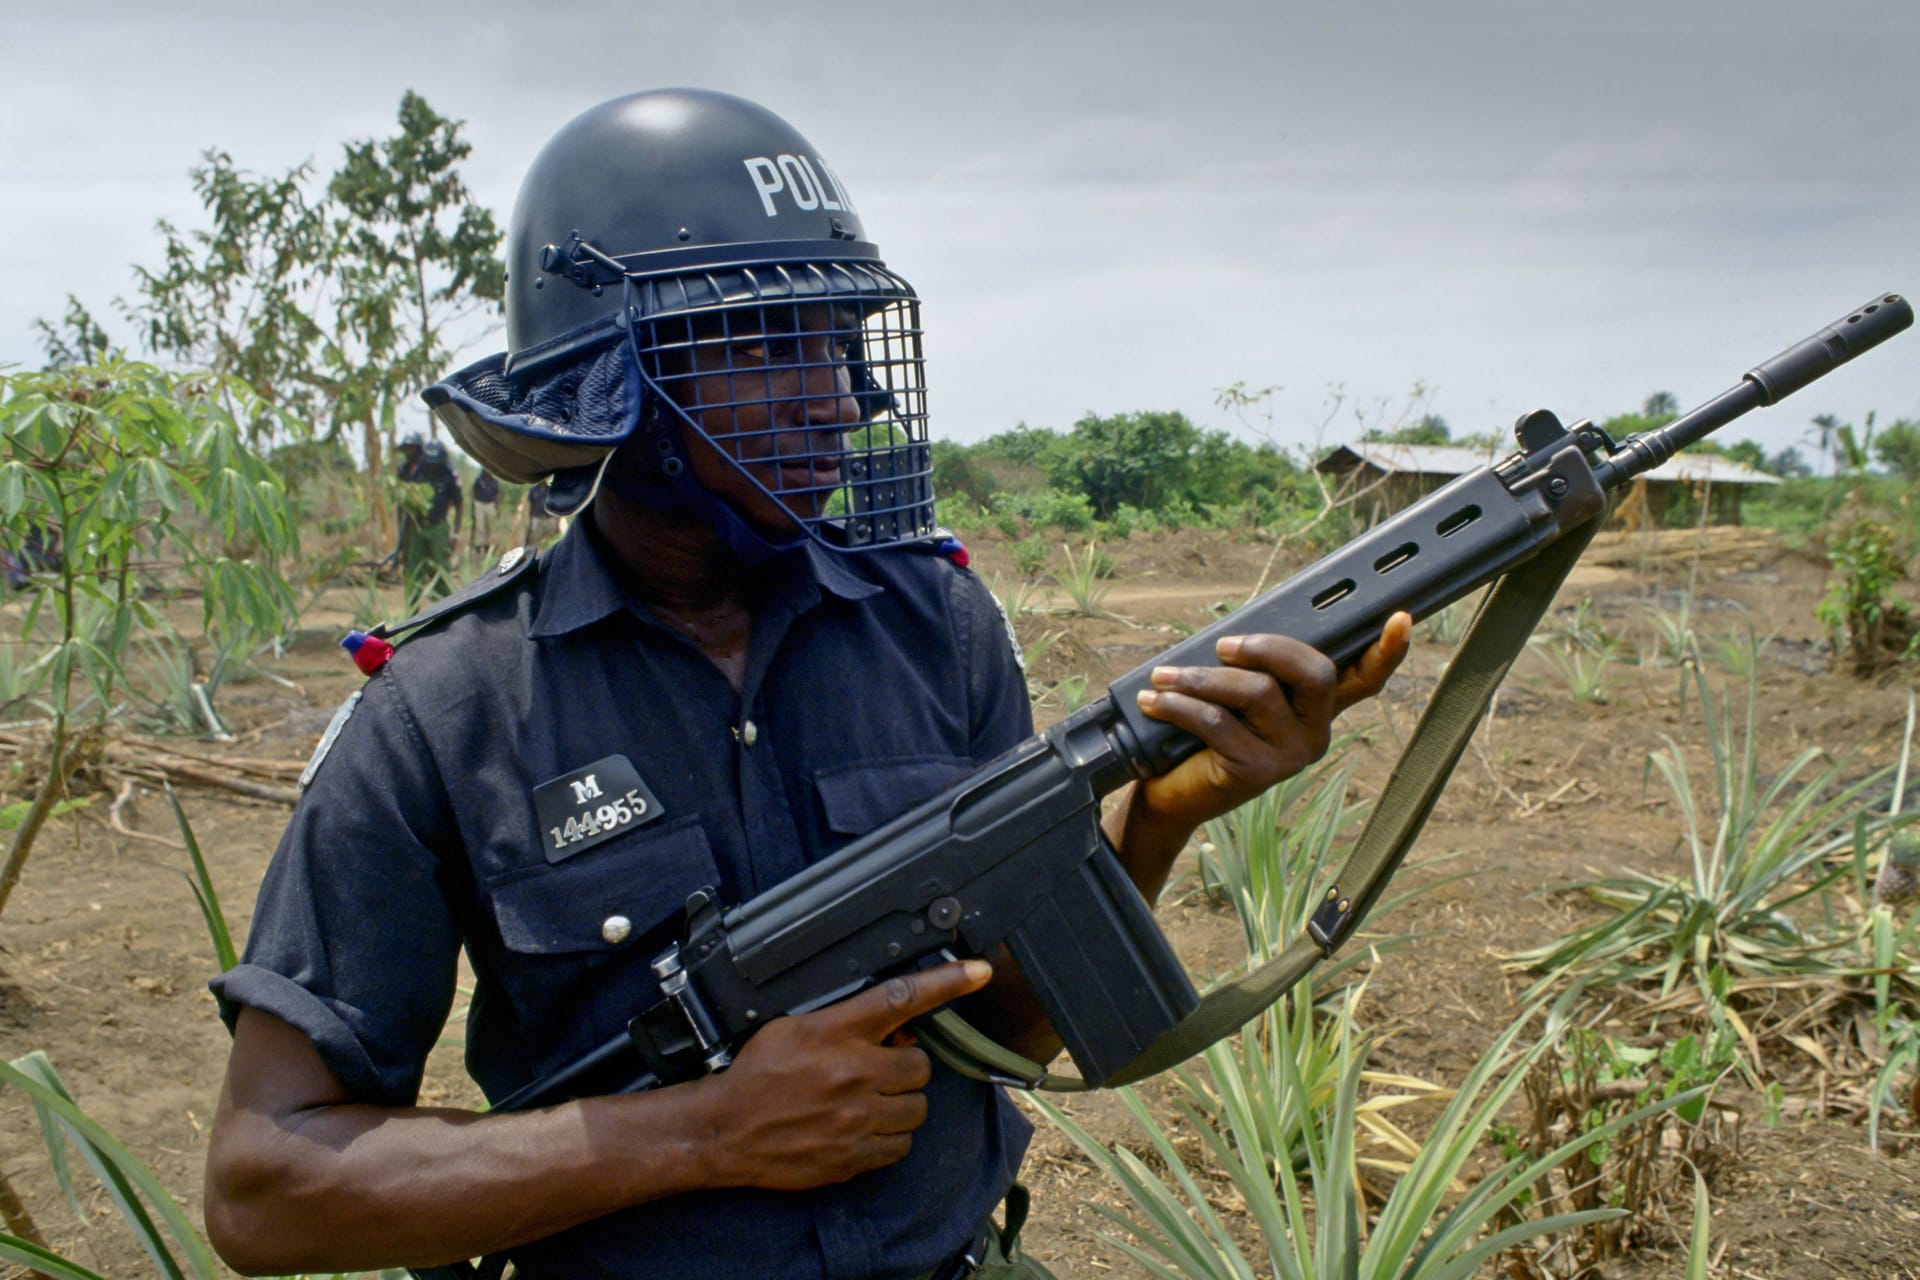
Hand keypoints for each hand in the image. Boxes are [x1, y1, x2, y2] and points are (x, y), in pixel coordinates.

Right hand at [690, 958, 992, 1189]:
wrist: (725, 1131)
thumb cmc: (757, 1074)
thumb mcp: (794, 1027)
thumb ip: (846, 1023)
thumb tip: (894, 1031)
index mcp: (836, 1032)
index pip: (901, 998)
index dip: (946, 982)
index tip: (979, 971)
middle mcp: (852, 1073)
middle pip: (920, 1067)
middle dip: (906, 1069)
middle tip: (880, 1071)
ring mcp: (856, 1119)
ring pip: (916, 1109)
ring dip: (900, 1104)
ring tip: (869, 1102)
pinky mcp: (854, 1156)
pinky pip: (900, 1147)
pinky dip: (889, 1138)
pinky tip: (862, 1128)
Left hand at [1129, 612, 1411, 833]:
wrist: (1169, 795)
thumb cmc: (1199, 734)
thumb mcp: (1232, 695)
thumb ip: (1252, 668)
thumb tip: (1237, 636)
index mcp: (1316, 709)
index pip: (1364, 679)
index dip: (1387, 651)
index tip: (1401, 618)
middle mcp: (1315, 733)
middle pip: (1315, 673)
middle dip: (1266, 647)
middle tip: (1222, 645)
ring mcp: (1290, 756)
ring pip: (1257, 692)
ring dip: (1202, 678)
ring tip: (1163, 676)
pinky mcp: (1256, 773)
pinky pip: (1218, 722)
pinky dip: (1178, 705)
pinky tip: (1154, 700)